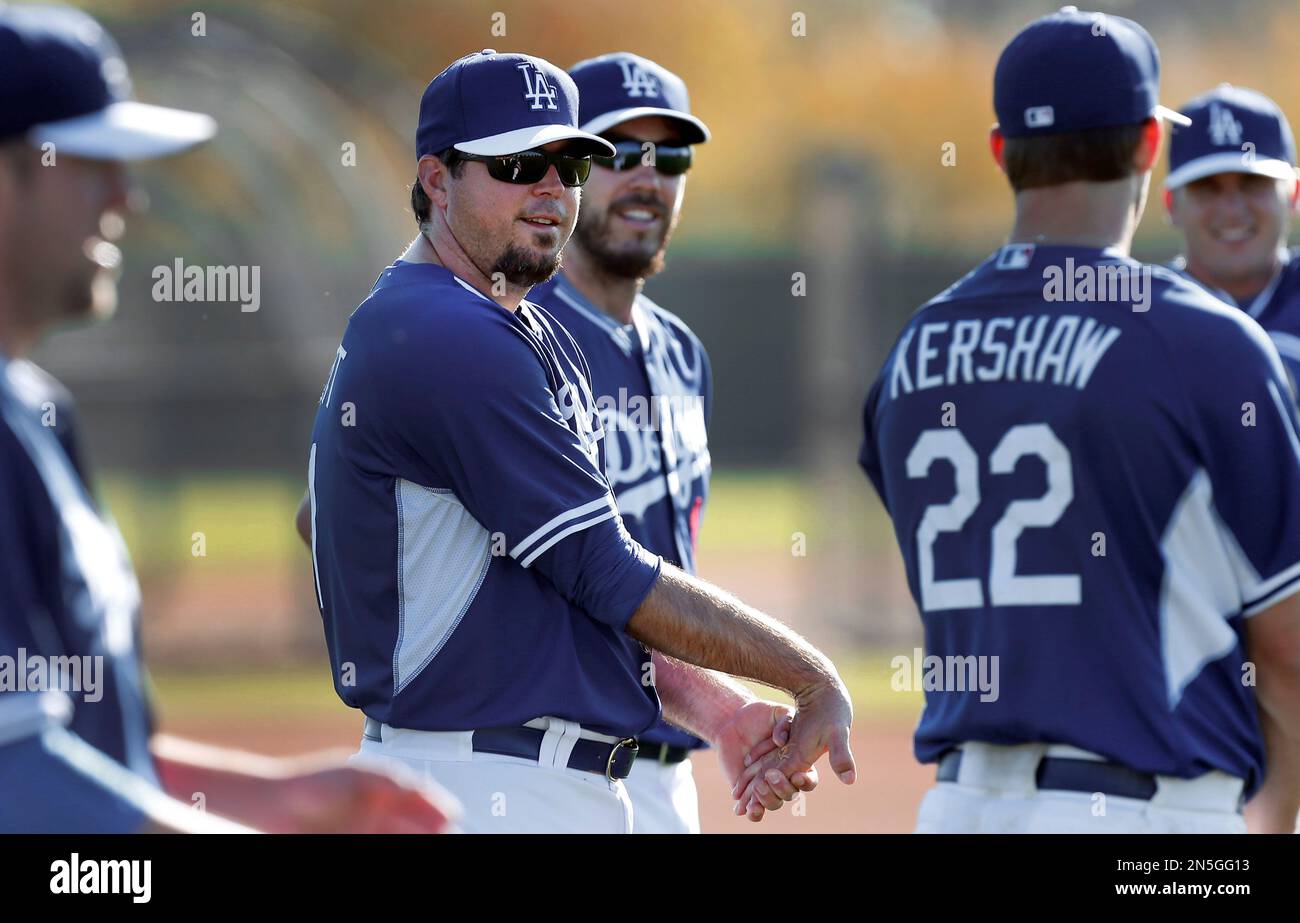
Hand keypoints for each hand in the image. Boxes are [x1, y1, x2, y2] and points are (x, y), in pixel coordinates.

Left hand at [259, 762, 459, 833]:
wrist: (274, 804)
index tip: (451, 816)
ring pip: (400, 836)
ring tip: (436, 838)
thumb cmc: (312, 784)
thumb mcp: (355, 776)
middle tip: (449, 834)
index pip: (419, 797)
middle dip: (434, 828)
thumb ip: (388, 781)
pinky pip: (380, 844)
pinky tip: (404, 843)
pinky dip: (394, 844)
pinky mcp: (351, 842)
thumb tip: (417, 788)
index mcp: (383, 787)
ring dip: (416, 838)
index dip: (437, 806)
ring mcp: (366, 828)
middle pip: (414, 822)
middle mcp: (379, 809)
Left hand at [731, 679, 854, 821]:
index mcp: (800, 761)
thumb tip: (781, 740)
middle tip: (770, 775)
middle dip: (781, 787)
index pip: (807, 779)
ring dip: (764, 798)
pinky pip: (751, 800)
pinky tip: (740, 808)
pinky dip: (748, 806)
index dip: (804, 781)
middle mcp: (785, 774)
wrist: (739, 716)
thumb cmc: (768, 713)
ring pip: (771, 799)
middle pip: (789, 792)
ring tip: (756, 788)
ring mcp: (767, 779)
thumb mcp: (782, 713)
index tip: (797, 775)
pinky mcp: (749, 783)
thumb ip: (786, 723)